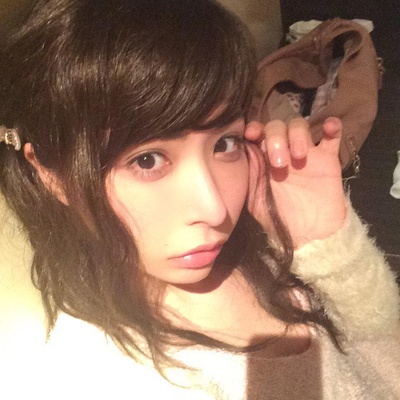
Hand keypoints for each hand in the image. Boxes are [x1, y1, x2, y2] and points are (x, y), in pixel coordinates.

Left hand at [245, 117, 345, 247]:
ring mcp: (306, 153)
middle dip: (276, 138)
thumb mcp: (256, 200)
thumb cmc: (278, 218)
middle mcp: (283, 151)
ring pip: (300, 125)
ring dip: (297, 134)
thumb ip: (249, 176)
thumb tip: (240, 150)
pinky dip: (334, 126)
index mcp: (263, 159)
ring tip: (299, 156)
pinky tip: (331, 127)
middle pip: (277, 126)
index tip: (251, 134)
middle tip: (279, 162)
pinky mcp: (327, 158)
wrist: (309, 235)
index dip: (254, 129)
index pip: (257, 133)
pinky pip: (333, 136)